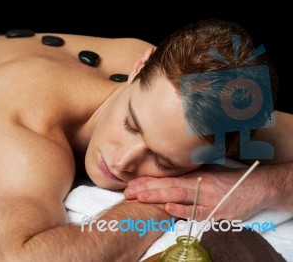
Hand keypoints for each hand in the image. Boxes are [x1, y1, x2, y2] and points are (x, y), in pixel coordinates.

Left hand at [124, 165, 274, 220]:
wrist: (257, 187)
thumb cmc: (230, 180)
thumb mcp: (208, 173)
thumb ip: (189, 176)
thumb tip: (168, 176)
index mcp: (195, 176)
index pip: (166, 179)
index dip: (148, 182)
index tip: (131, 184)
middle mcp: (198, 185)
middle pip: (168, 186)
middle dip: (146, 189)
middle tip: (128, 191)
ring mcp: (207, 199)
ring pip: (179, 196)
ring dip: (157, 197)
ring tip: (139, 197)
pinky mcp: (217, 212)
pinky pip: (197, 211)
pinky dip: (183, 210)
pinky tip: (169, 207)